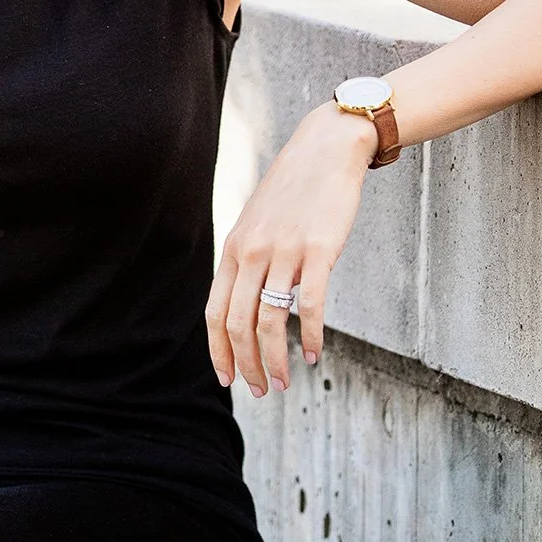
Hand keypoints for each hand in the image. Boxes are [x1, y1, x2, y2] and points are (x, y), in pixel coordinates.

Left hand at [206, 102, 378, 393]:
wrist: (326, 150)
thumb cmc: (294, 191)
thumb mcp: (258, 224)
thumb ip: (249, 260)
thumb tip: (250, 303)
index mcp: (234, 250)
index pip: (216, 313)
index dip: (219, 352)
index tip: (227, 380)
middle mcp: (252, 253)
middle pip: (239, 324)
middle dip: (247, 365)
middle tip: (261, 391)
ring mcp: (284, 252)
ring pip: (270, 320)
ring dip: (275, 359)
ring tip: (283, 381)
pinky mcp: (317, 250)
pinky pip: (309, 305)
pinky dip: (308, 336)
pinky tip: (312, 354)